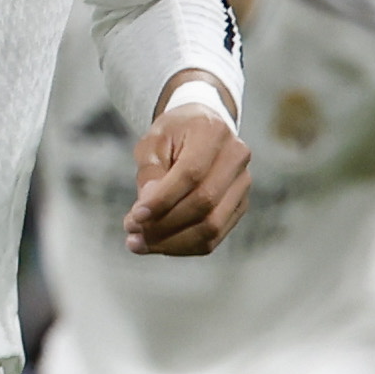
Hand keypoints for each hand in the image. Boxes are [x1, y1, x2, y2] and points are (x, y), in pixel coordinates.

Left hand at [125, 89, 249, 256]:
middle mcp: (236, 157)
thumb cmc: (174, 134)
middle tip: (132, 233)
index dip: (163, 200)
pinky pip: (215, 237)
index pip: (192, 173)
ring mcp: (242, 183)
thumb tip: (146, 213)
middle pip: (204, 203)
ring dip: (172, 242)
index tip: (135, 217)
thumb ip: (150, 173)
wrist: (202, 127)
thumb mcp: (153, 142)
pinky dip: (184, 246)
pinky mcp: (240, 205)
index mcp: (213, 132)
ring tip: (139, 243)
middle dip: (164, 224)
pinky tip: (159, 244)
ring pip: (212, 226)